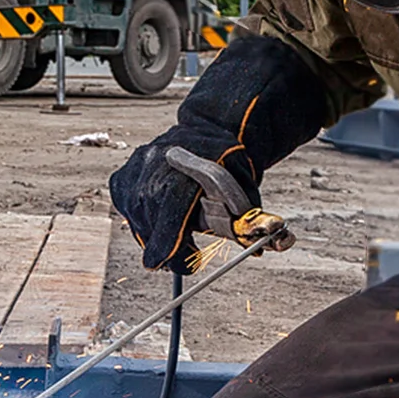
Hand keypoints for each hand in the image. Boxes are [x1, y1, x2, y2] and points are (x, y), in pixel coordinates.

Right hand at [107, 34, 328, 273]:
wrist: (208, 132)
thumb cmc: (230, 166)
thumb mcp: (244, 191)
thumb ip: (252, 219)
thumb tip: (276, 243)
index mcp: (187, 162)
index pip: (171, 207)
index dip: (169, 240)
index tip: (173, 265)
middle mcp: (155, 161)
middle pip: (152, 217)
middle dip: (167, 244)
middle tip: (186, 260)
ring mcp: (135, 166)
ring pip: (137, 216)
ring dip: (156, 235)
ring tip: (177, 240)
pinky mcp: (122, 175)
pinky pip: (127, 208)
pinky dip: (142, 222)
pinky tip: (159, 222)